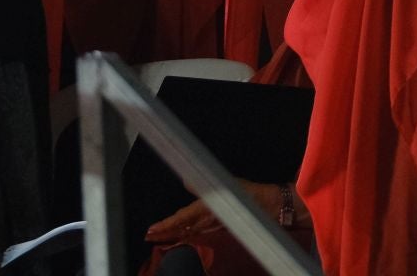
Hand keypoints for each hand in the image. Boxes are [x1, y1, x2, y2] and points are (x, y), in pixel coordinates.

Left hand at [144, 181, 282, 243]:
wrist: (270, 207)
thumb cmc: (250, 194)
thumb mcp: (228, 185)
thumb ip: (205, 184)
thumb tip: (186, 179)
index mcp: (208, 209)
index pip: (182, 218)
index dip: (166, 225)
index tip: (151, 230)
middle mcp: (207, 221)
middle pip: (181, 230)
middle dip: (164, 234)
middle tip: (146, 237)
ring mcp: (212, 227)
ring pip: (188, 233)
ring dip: (172, 235)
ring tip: (156, 237)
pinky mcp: (218, 228)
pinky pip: (198, 233)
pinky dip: (186, 235)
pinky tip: (181, 235)